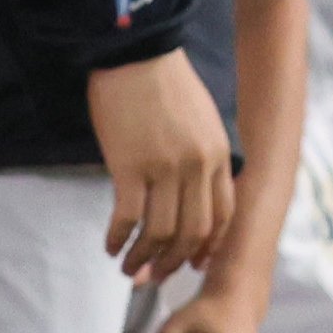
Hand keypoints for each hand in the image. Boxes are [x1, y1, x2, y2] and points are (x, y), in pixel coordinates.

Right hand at [89, 52, 231, 283]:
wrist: (139, 56)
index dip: (207, 247)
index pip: (223, 215)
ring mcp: (166, 167)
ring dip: (142, 258)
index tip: (191, 265)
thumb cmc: (167, 88)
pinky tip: (110, 245)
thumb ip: (206, 159)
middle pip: (193, 232)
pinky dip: (118, 239)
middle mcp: (199, 164)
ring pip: (160, 233)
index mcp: (220, 154)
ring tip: (128, 267)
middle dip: (173, 263)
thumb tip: (193, 202)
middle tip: (153, 276)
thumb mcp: (203, 122)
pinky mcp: (132, 166)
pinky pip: (128, 219)